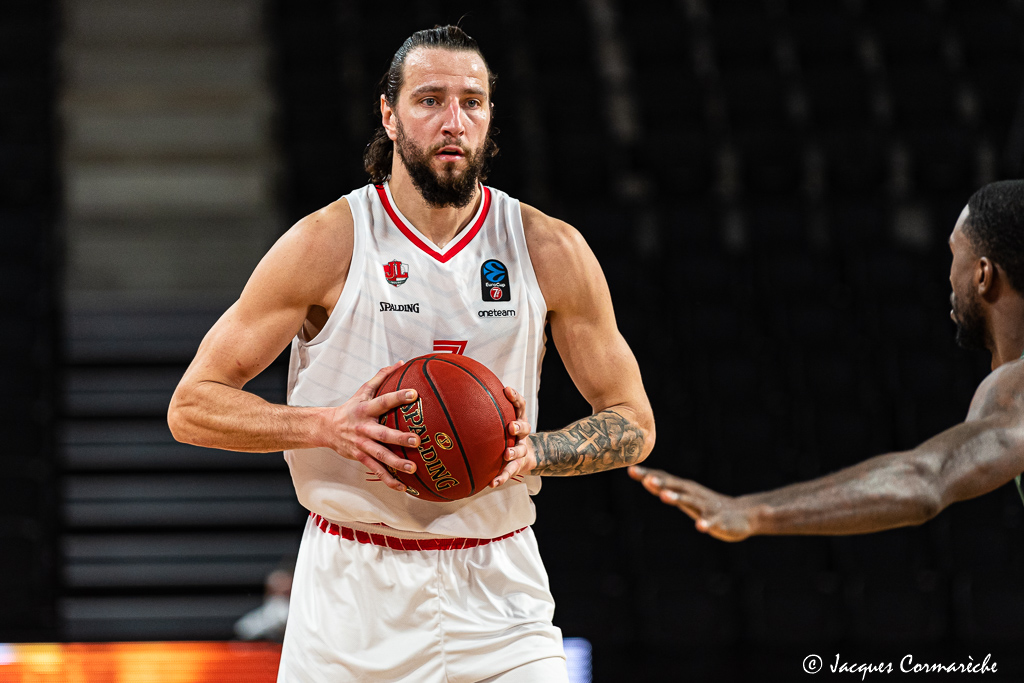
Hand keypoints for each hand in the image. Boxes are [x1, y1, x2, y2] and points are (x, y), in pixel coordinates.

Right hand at [320, 362, 420, 491]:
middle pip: (383, 434)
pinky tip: (404, 486)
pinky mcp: (361, 458)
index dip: (398, 397)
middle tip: (417, 440)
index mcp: (365, 410)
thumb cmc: (351, 408)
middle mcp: (364, 428)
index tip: (414, 394)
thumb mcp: (363, 391)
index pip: (383, 401)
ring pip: (380, 456)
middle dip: (400, 438)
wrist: (326, 428)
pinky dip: (389, 479)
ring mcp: (362, 445)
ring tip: (412, 468)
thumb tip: (402, 363)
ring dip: (396, 463)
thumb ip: (382, 377)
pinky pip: (376, 470)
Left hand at [491, 386, 536, 486]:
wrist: (526, 456)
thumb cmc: (505, 434)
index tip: (507, 390)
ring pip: (520, 450)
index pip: (520, 405)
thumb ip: (485, 410)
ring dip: (514, 452)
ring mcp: (522, 450)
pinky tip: (492, 483)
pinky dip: (501, 477)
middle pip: (525, 427)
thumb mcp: (501, 420)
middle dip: (518, 426)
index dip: (515, 397)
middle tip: (511, 427)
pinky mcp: (518, 466)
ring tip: (507, 454)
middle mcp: (522, 434)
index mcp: (518, 419)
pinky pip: (509, 472)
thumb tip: (455, 398)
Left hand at [628, 466, 754, 541]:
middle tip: (646, 480)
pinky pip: (712, 522)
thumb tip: (644, 478)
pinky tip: (700, 526)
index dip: (648, 475)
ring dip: (677, 498)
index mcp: (685, 489)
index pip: (664, 479)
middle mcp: (694, 494)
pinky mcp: (719, 521)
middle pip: (675, 487)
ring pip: (690, 502)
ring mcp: (707, 507)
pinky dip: (706, 524)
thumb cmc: (707, 505)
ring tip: (664, 496)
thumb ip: (666, 487)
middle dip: (660, 483)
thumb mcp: (685, 496)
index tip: (631, 470)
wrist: (741, 515)